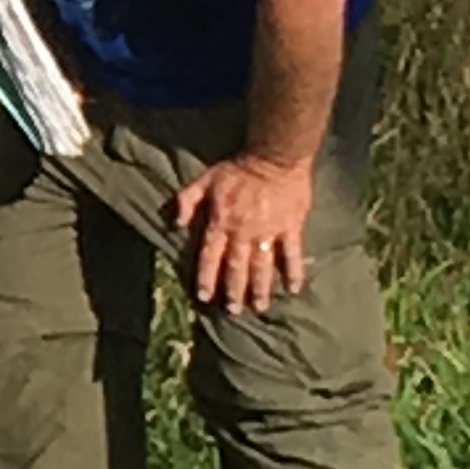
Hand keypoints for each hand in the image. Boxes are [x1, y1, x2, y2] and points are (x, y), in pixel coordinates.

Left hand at [172, 151, 315, 314]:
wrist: (274, 157)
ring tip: (259, 308)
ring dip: (260, 289)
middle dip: (233, 291)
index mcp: (222, 222)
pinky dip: (293, 272)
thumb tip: (176, 223)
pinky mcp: (291, 227)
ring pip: (262, 267)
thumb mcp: (204, 179)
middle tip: (233, 311)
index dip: (206, 277)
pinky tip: (293, 289)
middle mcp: (243, 232)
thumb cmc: (237, 167)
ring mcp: (269, 232)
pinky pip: (292, 254)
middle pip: (236, 268)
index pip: (210, 256)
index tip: (204, 297)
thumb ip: (187, 201)